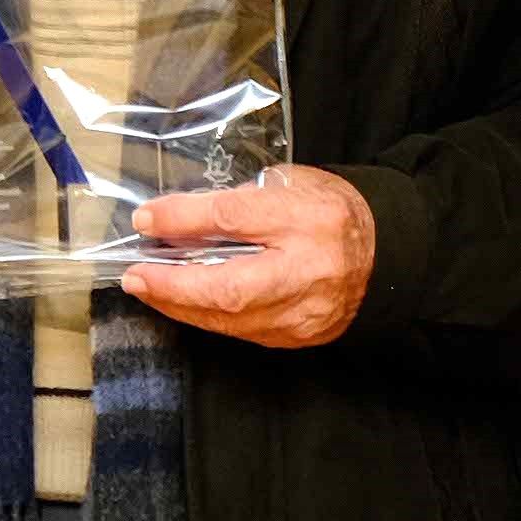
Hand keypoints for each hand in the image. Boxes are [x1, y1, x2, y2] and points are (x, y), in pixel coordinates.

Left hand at [126, 164, 378, 348]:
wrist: (384, 258)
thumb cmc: (332, 212)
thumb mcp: (294, 184)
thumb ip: (243, 200)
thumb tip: (185, 217)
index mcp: (309, 218)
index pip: (234, 218)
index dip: (183, 219)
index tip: (146, 219)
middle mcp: (309, 270)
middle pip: (228, 286)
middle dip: (172, 284)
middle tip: (136, 274)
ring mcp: (304, 311)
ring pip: (229, 318)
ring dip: (180, 305)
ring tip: (148, 288)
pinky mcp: (297, 336)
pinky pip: (240, 331)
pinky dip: (205, 317)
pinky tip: (182, 303)